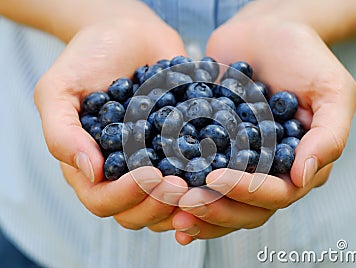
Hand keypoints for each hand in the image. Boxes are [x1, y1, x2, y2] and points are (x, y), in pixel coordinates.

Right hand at [34, 6, 187, 229]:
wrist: (128, 33)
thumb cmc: (88, 58)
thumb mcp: (58, 90)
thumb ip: (61, 133)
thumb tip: (90, 172)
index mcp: (89, 166)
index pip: (102, 201)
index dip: (126, 196)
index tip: (151, 175)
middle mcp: (121, 173)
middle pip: (137, 213)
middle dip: (159, 204)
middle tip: (180, 184)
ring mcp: (152, 164)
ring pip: (167, 205)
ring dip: (185, 203)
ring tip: (202, 185)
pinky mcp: (179, 151)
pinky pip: (192, 178)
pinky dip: (205, 182)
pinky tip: (220, 173)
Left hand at [172, 4, 355, 243]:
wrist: (265, 31)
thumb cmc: (304, 56)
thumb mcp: (332, 90)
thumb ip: (329, 135)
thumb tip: (304, 177)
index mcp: (301, 163)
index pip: (278, 194)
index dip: (247, 193)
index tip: (215, 179)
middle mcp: (271, 171)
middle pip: (248, 209)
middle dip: (216, 209)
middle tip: (185, 202)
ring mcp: (242, 163)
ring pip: (223, 202)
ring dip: (198, 210)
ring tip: (169, 207)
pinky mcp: (216, 148)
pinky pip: (201, 176)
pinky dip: (184, 190)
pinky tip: (161, 197)